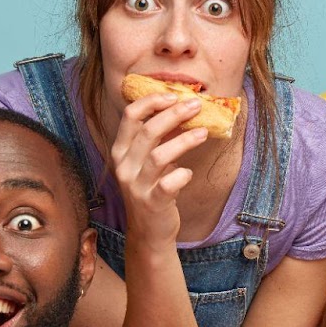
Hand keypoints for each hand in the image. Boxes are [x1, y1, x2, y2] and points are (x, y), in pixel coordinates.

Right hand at [109, 93, 210, 244]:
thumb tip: (183, 108)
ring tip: (204, 132)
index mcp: (121, 151)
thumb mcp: (149, 162)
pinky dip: (183, 174)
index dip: (152, 101)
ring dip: (184, 140)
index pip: (130, 116)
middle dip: (174, 114)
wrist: (149, 231)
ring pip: (158, 155)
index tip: (174, 95)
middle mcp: (124, 166)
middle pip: (147, 130)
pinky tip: (189, 172)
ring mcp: (136, 186)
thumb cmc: (153, 189)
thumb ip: (159, 138)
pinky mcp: (152, 202)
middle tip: (196, 105)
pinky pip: (169, 184)